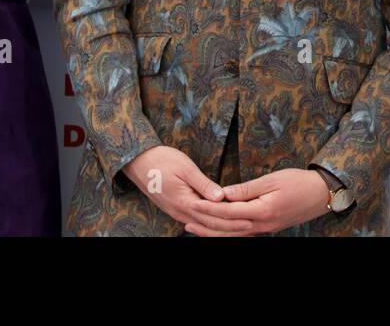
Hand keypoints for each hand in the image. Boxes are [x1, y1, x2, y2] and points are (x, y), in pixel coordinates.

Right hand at [121, 146, 252, 234]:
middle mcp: (181, 212)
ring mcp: (177, 212)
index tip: (249, 217)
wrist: (138, 162)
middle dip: (230, 227)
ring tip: (238, 227)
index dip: (232, 219)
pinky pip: (195, 221)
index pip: (214, 216)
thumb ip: (204, 185)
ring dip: (221, 228)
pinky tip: (218, 223)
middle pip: (210, 225)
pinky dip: (209, 224)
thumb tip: (222, 197)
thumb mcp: (185, 169)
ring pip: (202, 226)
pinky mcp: (175, 209)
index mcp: (185, 202)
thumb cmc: (162, 160)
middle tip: (251, 226)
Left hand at [187, 168, 330, 235]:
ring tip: (195, 228)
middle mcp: (262, 225)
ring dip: (213, 232)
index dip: (209, 209)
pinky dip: (227, 233)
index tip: (192, 204)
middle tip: (186, 220)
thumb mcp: (272, 180)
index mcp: (262, 211)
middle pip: (228, 229)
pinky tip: (218, 230)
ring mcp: (265, 229)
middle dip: (206, 225)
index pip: (229, 213)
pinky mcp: (267, 228)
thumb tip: (224, 193)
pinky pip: (243, 234)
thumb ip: (247, 189)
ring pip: (234, 235)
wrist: (321, 195)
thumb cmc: (298, 183)